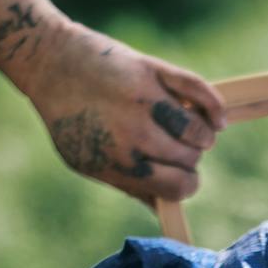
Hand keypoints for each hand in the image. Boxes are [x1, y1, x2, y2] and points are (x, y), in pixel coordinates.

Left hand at [16, 19, 225, 204]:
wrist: (48, 61)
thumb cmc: (68, 117)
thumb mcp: (86, 161)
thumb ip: (126, 183)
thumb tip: (161, 206)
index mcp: (120, 163)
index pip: (176, 187)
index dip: (185, 184)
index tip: (182, 176)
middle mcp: (134, 135)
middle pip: (190, 160)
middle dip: (190, 158)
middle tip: (179, 149)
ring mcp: (144, 101)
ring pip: (197, 131)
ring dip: (202, 135)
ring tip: (195, 132)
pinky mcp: (150, 71)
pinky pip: (197, 91)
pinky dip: (214, 107)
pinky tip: (218, 119)